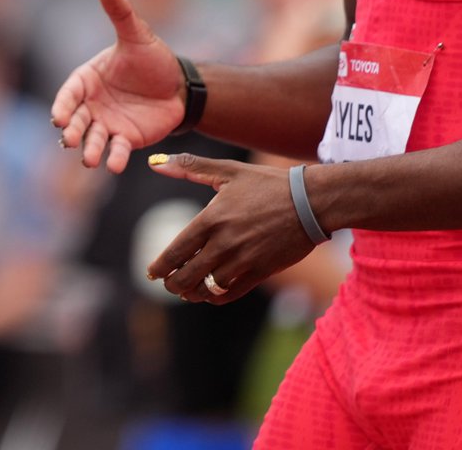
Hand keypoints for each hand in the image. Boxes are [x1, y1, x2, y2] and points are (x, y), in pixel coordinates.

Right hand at [52, 0, 184, 172]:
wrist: (178, 85)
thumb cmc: (152, 58)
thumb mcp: (137, 35)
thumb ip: (121, 15)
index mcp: (88, 79)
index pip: (69, 93)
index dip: (63, 105)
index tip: (58, 116)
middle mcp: (92, 104)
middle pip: (75, 120)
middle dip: (70, 131)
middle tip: (68, 139)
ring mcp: (107, 124)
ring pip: (92, 139)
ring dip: (89, 150)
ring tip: (90, 160)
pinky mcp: (126, 139)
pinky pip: (117, 150)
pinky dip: (114, 158)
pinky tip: (115, 165)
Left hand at [144, 154, 316, 302]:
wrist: (310, 202)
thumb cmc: (267, 183)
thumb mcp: (228, 170)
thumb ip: (190, 167)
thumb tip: (155, 164)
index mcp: (212, 219)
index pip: (176, 252)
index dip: (160, 266)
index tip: (151, 273)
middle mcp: (224, 243)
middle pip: (187, 276)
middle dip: (172, 283)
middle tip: (167, 283)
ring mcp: (243, 260)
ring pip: (207, 288)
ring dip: (192, 292)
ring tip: (186, 290)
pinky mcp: (260, 272)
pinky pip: (230, 293)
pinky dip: (215, 296)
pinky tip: (210, 293)